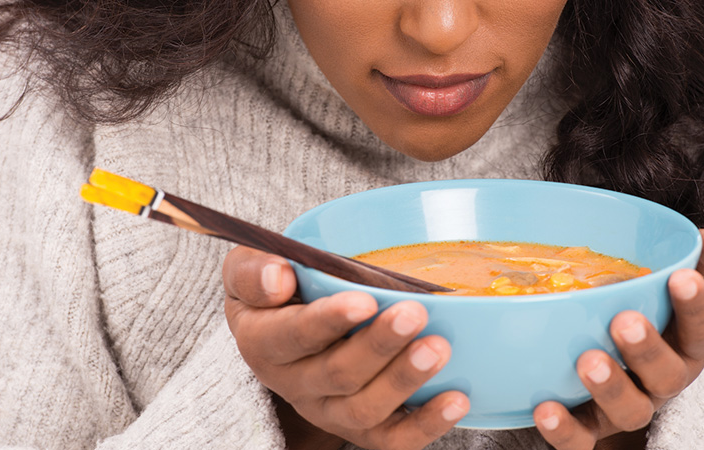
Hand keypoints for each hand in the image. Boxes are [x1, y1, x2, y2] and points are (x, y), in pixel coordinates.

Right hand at [223, 246, 470, 449]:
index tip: (364, 302)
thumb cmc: (275, 290)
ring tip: (438, 349)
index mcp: (264, 342)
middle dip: (379, 346)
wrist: (284, 326)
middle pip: (337, 374)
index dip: (329, 321)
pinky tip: (456, 399)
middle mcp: (294, 384)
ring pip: (364, 411)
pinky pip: (391, 440)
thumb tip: (279, 278)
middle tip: (414, 314)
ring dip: (404, 381)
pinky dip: (426, 425)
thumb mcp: (247, 271)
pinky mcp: (363, 428)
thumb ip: (253, 271)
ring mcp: (330, 411)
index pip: (293, 336)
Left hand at [531, 229, 703, 448]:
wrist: (598, 366)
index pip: (702, 330)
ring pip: (629, 411)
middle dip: (648, 350)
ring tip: (586, 361)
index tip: (682, 277)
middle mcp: (660, 383)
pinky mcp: (588, 432)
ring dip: (610, 389)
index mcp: (682, 346)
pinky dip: (564, 430)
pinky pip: (581, 442)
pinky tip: (544, 407)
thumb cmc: (635, 315)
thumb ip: (690, 259)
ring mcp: (625, 409)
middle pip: (667, 376)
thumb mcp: (660, 285)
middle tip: (624, 322)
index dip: (696, 307)